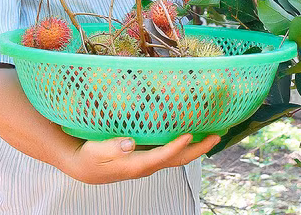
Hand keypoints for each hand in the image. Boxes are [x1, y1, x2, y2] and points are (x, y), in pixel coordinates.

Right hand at [63, 133, 220, 184]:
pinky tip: (191, 134)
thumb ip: (113, 147)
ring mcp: (149, 162)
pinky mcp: (147, 157)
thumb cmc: (90, 157)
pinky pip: (170, 152)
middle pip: (178, 160)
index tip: (190, 135)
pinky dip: (184, 145)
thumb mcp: (97, 151)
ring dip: (196, 147)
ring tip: (211, 134)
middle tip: (217, 136)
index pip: (162, 157)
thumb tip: (130, 143)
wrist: (83, 166)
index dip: (176, 147)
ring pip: (177, 157)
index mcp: (137, 165)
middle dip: (199, 149)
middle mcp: (147, 166)